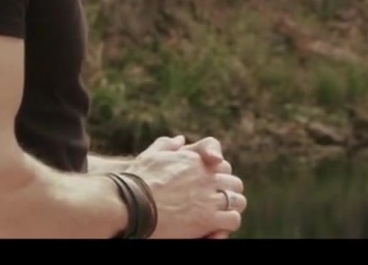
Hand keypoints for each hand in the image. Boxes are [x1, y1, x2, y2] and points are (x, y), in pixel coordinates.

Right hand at [126, 137, 246, 238]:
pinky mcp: (207, 218)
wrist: (130, 204)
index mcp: (195, 160)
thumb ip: (166, 146)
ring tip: (221, 216)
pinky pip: (233, 219)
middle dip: (228, 192)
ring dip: (231, 208)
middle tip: (219, 202)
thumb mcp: (150, 156)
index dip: (219, 176)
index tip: (212, 186)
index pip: (223, 165)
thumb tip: (180, 140)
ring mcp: (208, 197)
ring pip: (238, 201)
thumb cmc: (136, 181)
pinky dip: (228, 223)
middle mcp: (206, 176)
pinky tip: (218, 227)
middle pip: (234, 183)